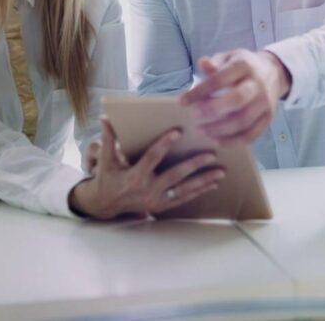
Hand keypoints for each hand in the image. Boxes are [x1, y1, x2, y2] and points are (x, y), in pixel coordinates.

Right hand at [69, 117, 224, 219]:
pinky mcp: (161, 207)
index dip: (165, 144)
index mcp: (134, 175)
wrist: (104, 204)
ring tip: (220, 172)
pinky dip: (199, 191)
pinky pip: (183, 199)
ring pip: (183, 190)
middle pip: (175, 176)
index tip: (178, 131)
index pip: (152, 157)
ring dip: (203, 181)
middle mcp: (147, 190)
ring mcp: (155, 200)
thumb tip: (105, 117)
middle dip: (194, 165)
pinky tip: (212, 184)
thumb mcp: (105, 158)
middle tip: (211, 155)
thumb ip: (108, 137)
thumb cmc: (107, 177)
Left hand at [178, 49, 291, 144]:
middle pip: (236, 101)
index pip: (220, 79)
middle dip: (211, 111)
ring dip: (218, 129)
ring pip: (242, 121)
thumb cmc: (242, 66)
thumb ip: (214, 64)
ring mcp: (265, 103)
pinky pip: (250, 135)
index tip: (182, 102)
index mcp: (244, 66)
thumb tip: (203, 64)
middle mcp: (258, 84)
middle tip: (194, 116)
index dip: (199, 92)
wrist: (273, 73)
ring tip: (201, 129)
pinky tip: (215, 139)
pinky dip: (231, 141)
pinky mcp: (268, 118)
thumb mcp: (228, 58)